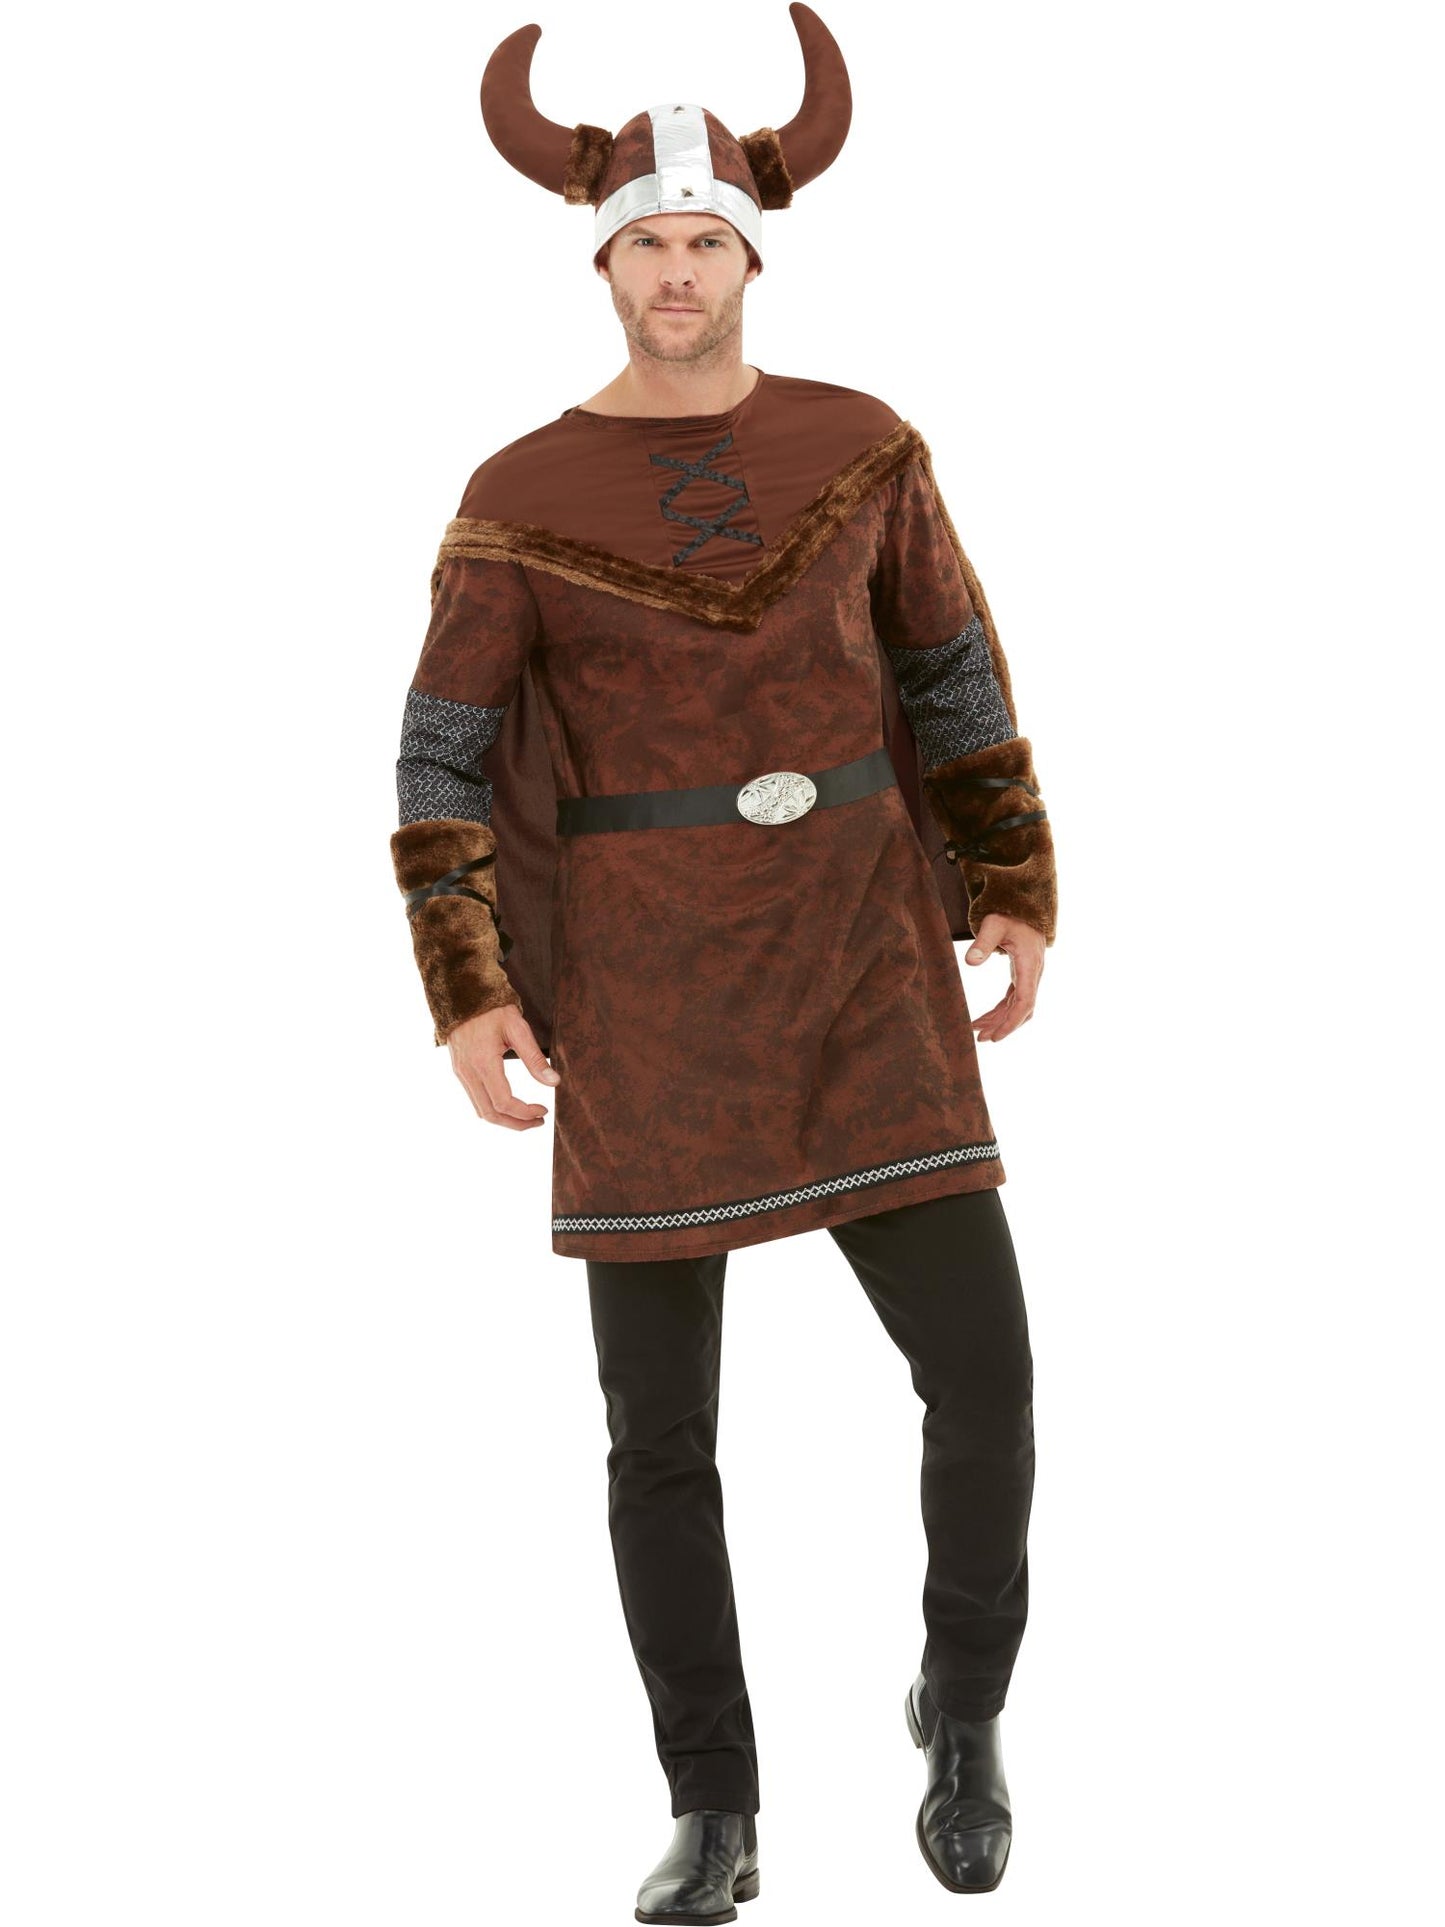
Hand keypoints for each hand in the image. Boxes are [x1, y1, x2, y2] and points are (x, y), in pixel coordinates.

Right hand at [445, 1002, 560, 1129]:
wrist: (463, 996)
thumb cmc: (492, 1010)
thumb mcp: (518, 1028)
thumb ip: (535, 1058)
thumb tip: (554, 1082)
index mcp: (483, 1062)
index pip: (504, 1102)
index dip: (525, 1113)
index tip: (544, 1110)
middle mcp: (468, 1072)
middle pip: (490, 1114)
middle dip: (516, 1124)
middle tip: (538, 1121)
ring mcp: (461, 1074)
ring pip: (481, 1111)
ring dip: (504, 1120)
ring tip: (527, 1117)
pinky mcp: (460, 1072)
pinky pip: (475, 1100)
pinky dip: (493, 1109)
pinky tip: (509, 1105)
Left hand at [964, 914, 1045, 1042]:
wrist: (1024, 907)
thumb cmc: (1010, 914)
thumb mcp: (994, 925)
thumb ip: (983, 942)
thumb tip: (970, 962)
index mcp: (1029, 965)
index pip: (1025, 1002)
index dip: (1011, 1022)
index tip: (996, 1037)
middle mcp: (1032, 974)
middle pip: (1022, 1010)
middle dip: (1003, 1026)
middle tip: (981, 1039)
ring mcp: (1028, 976)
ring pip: (1017, 1007)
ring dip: (999, 1021)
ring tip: (978, 1033)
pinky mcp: (1021, 975)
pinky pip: (1012, 1000)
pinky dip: (1000, 1011)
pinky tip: (984, 1019)